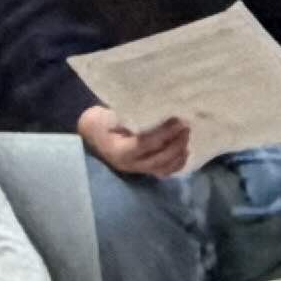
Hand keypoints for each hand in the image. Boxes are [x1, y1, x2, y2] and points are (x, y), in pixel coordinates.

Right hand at [77, 106, 196, 181]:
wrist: (94, 135)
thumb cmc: (103, 122)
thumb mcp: (110, 116)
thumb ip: (130, 116)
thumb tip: (157, 109)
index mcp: (119, 150)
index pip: (145, 144)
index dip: (164, 133)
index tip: (178, 121)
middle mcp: (129, 164)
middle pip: (158, 159)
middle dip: (176, 143)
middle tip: (186, 127)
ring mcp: (137, 169)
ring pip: (163, 168)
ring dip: (179, 153)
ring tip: (187, 136)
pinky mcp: (143, 170)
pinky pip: (164, 171)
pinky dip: (177, 163)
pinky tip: (185, 151)